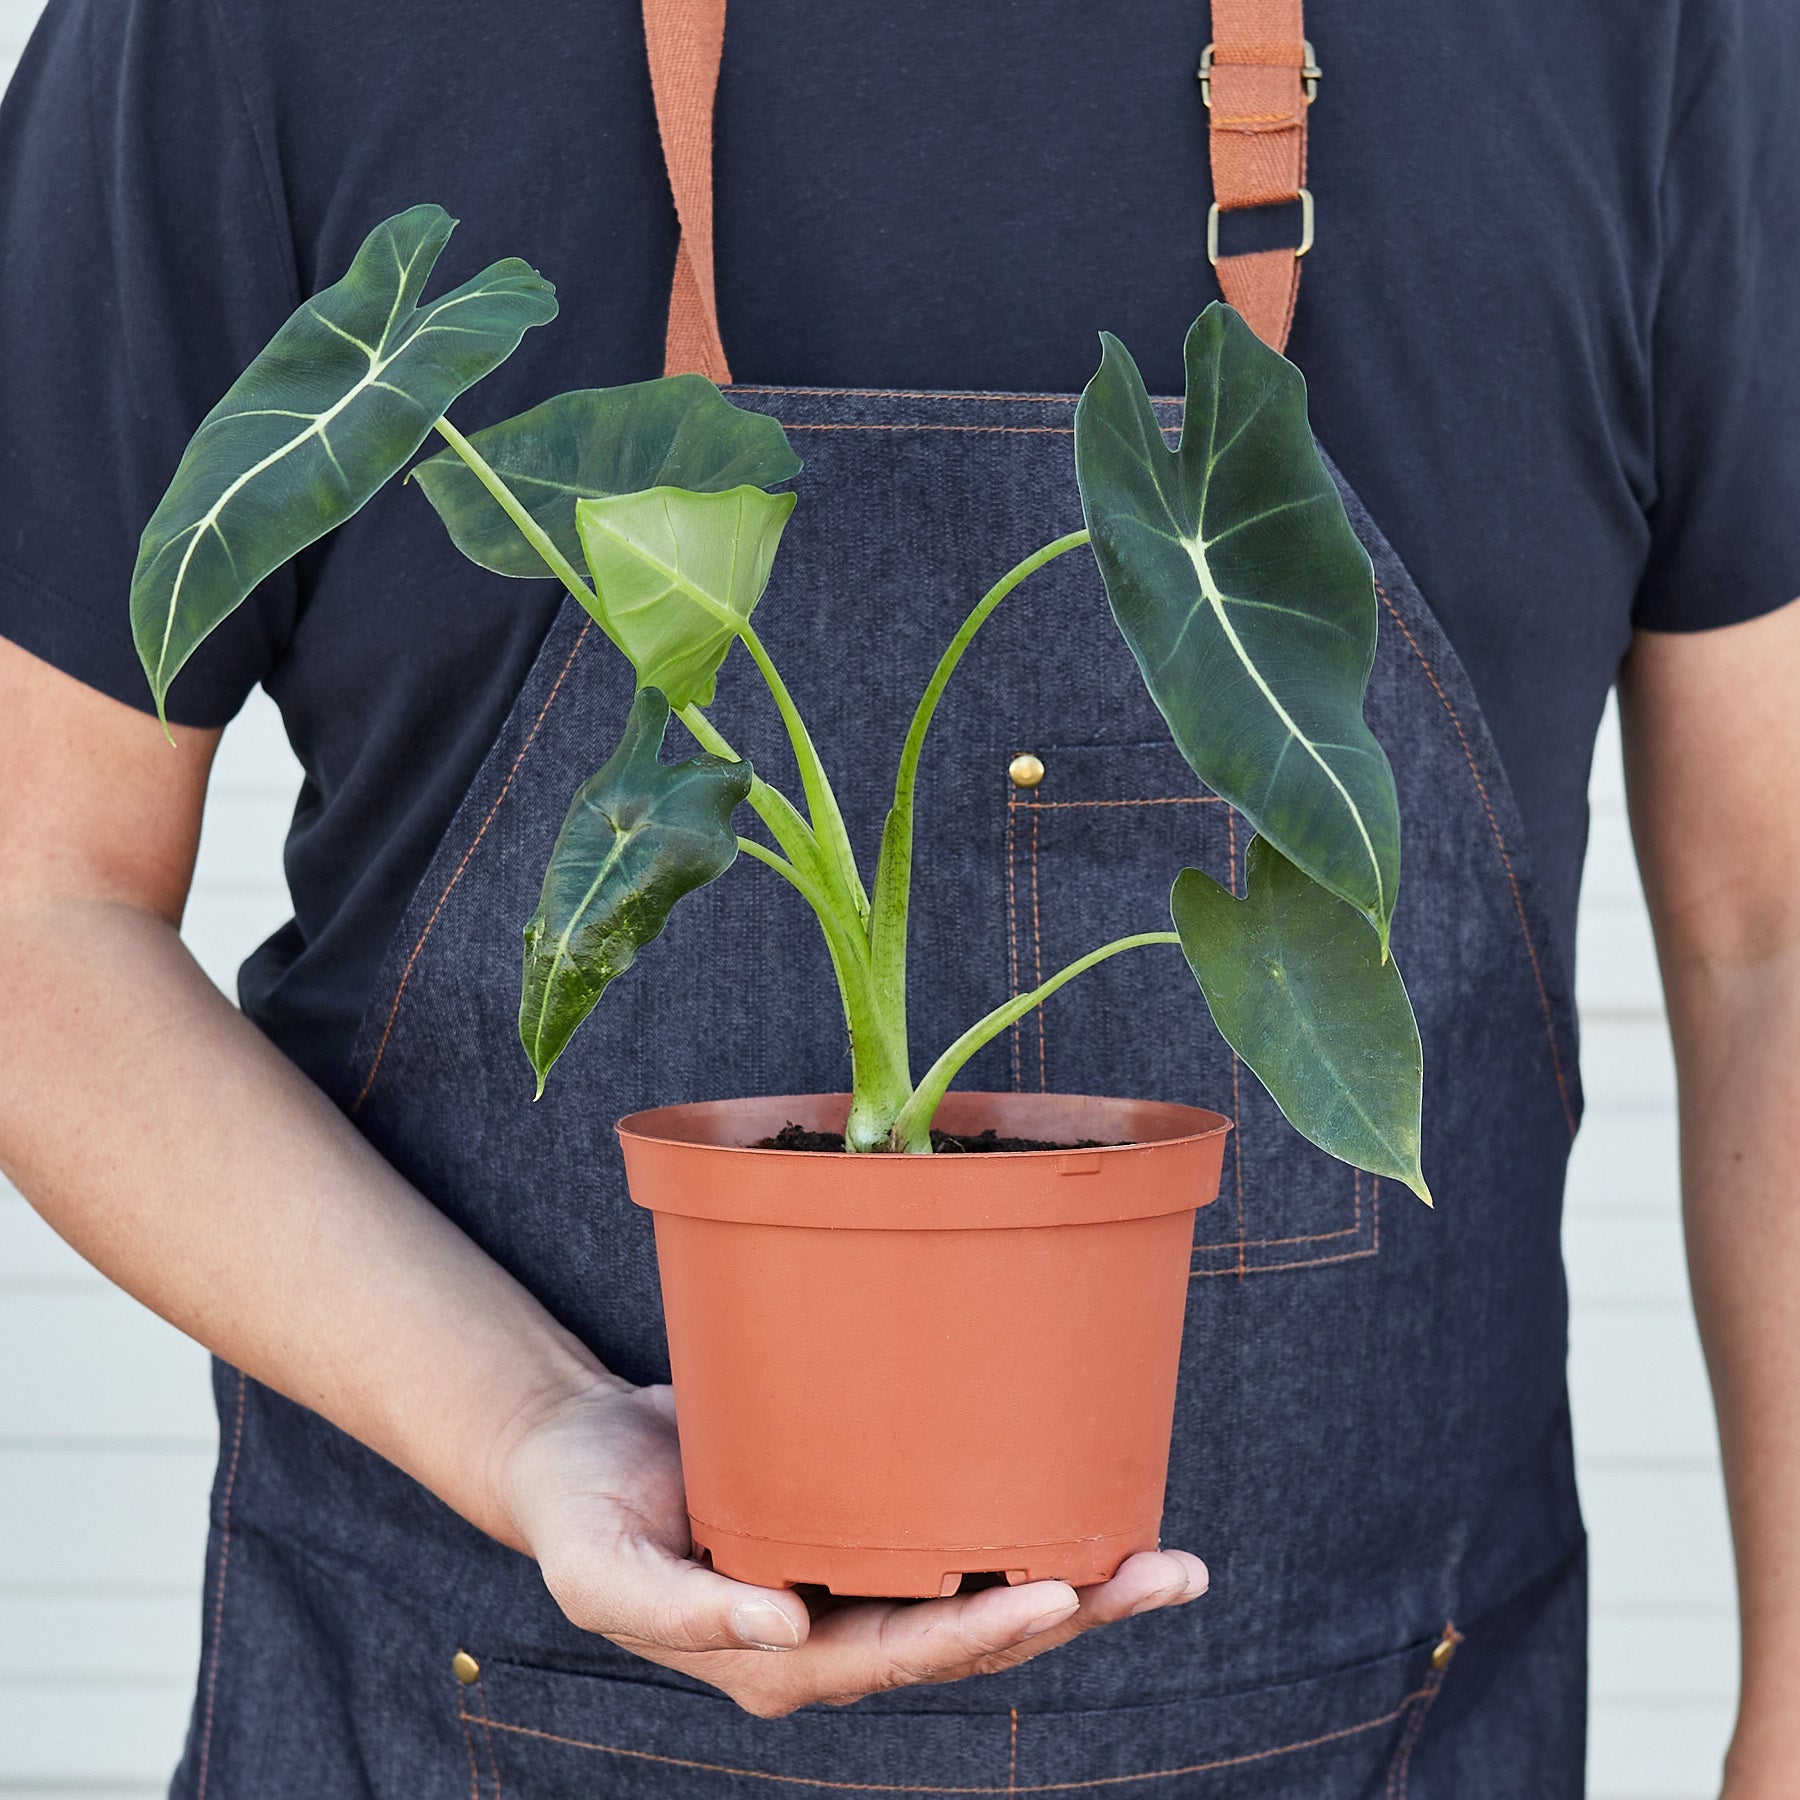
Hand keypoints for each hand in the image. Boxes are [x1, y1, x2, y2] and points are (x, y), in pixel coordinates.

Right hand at [497, 1374, 1207, 1717]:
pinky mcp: (862, 1526)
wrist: (579, 1456)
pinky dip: (1024, 1529)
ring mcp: (856, 1584)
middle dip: (1072, 1612)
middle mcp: (836, 1634)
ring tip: (1170, 1562)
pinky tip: (1089, 1509)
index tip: (1058, 1594)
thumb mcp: (599, 1568)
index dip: (981, 1633)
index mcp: (779, 1661)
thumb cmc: (583, 1514)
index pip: (901, 1657)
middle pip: (972, 1640)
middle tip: (1165, 1574)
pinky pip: (954, 1540)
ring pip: (983, 1600)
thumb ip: (677, 1609)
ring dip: (1079, 1585)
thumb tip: (782, 1631)